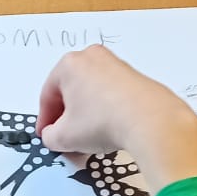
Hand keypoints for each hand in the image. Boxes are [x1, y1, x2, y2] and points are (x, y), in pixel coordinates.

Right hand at [37, 46, 196, 192]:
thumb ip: (50, 137)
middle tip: (65, 136)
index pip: (48, 94)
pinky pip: (112, 94)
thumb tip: (54, 135)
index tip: (47, 135)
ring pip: (92, 91)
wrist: (150, 121)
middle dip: (66, 115)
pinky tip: (110, 129)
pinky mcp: (136, 77)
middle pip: (71, 90)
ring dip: (87, 113)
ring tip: (89, 136)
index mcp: (69, 64)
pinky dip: (107, 110)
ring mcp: (116, 65)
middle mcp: (92, 58)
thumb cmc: (103, 121)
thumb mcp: (64, 137)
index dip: (45, 119)